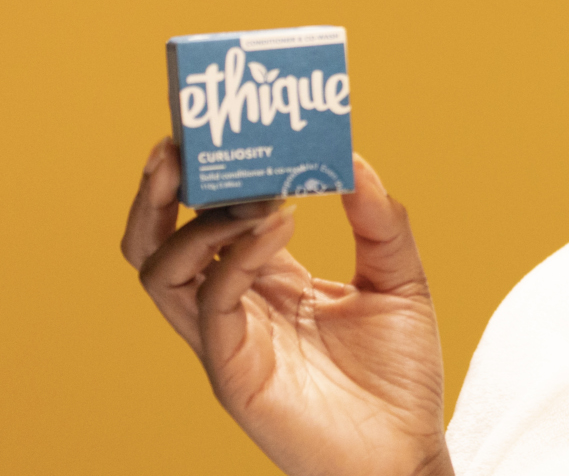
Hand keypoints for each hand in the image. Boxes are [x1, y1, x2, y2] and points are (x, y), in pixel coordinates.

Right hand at [121, 139, 452, 475]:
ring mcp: (227, 341)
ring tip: (246, 188)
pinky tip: (279, 223)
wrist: (408, 453)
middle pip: (159, 242)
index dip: (208, 175)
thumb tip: (353, 157)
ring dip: (191, 219)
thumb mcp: (401, 279)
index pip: (214, 219)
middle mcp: (235, 307)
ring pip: (159, 271)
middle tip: (179, 141)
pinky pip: (211, 304)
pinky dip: (235, 256)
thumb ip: (381, 220)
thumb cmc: (399, 376)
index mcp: (268, 281)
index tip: (222, 126)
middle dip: (159, 190)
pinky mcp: (233, 374)